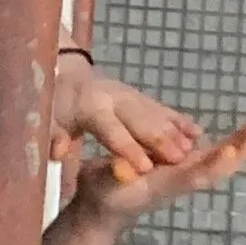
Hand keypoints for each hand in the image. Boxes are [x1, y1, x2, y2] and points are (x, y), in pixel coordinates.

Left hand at [51, 55, 202, 172]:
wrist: (68, 76)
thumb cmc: (56, 107)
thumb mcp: (48, 122)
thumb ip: (53, 137)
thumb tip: (57, 151)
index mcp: (91, 105)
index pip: (111, 129)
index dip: (128, 148)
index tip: (145, 168)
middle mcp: (115, 97)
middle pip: (141, 120)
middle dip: (160, 140)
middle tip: (180, 161)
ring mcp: (131, 94)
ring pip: (156, 113)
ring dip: (175, 132)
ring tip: (193, 151)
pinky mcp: (140, 97)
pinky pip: (162, 109)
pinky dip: (179, 121)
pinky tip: (197, 133)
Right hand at [75, 119, 245, 222]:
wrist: (104, 211)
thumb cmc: (102, 195)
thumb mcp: (104, 185)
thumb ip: (114, 176)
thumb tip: (122, 168)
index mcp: (164, 184)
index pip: (195, 175)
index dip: (214, 163)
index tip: (233, 151)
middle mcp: (180, 179)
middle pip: (216, 166)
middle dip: (240, 150)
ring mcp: (183, 174)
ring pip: (217, 160)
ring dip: (239, 144)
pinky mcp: (180, 167)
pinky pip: (209, 155)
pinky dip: (228, 145)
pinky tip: (242, 133)